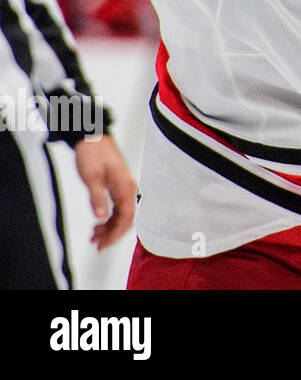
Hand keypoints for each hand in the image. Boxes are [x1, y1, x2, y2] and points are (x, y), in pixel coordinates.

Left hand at [73, 134, 135, 250]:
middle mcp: (128, 188)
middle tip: (96, 244)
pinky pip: (117, 207)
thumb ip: (97, 198)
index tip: (104, 244)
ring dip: (109, 227)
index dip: (116, 233)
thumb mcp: (91, 177)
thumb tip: (101, 217)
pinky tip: (98, 223)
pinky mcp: (117, 186)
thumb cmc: (93, 153)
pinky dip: (108, 218)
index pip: (126, 217)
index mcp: (125, 186)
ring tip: (93, 236)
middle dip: (112, 233)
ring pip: (121, 214)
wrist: (92, 137)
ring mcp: (123, 187)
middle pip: (126, 218)